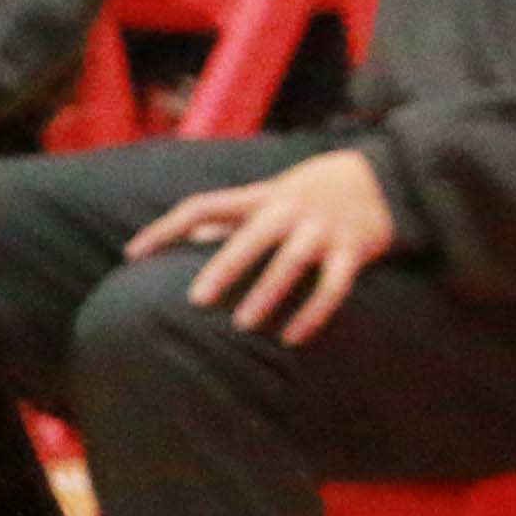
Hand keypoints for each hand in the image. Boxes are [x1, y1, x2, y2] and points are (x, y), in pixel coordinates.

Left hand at [124, 146, 394, 345]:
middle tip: (196, 301)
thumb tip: (192, 237)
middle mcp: (289, 210)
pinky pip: (334, 286)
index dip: (164, 228)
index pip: (201, 206)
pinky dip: (314, 313)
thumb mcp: (269, 196)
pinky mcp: (354, 249)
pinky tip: (291, 339)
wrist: (384, 176)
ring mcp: (322, 229)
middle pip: (252, 237)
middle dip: (225, 267)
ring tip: (243, 327)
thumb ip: (232, 217)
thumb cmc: (308, 193)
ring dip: (268, 294)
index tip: (131, 255)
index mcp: (259, 198)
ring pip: (293, 262)